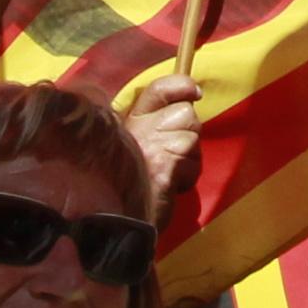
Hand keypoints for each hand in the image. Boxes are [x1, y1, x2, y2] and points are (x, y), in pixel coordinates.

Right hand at [121, 73, 203, 208]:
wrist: (113, 221)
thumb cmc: (125, 187)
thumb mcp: (132, 149)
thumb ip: (153, 128)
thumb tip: (186, 104)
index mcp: (129, 121)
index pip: (159, 88)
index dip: (181, 85)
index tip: (194, 92)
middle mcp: (139, 127)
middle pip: (186, 113)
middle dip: (188, 134)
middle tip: (172, 157)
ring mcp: (151, 143)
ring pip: (193, 136)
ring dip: (189, 158)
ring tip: (168, 175)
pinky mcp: (165, 162)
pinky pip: (192, 161)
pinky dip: (188, 176)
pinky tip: (170, 186)